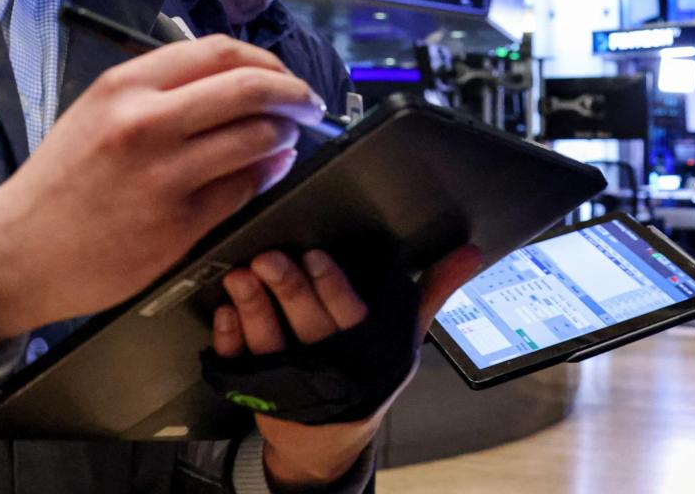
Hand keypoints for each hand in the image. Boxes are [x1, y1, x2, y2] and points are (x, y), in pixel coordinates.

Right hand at [0, 35, 327, 352]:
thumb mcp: (98, 114)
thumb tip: (240, 84)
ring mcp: (163, 175)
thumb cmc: (62, 183)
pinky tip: (266, 172)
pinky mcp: (177, 224)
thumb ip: (165, 93)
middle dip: (294, 94)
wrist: (15, 252)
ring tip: (286, 140)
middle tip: (308, 104)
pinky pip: (244, 188)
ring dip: (285, 136)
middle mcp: (145, 123)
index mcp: (125, 87)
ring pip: (258, 138)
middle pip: (251, 87)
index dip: (267, 61)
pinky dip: (266, 175)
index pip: (221, 52)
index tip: (282, 74)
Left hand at [212, 245, 482, 487]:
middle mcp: (328, 366)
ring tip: (241, 276)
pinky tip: (224, 312)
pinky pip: (236, 363)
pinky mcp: (254, 390)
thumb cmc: (366, 376)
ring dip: (252, 308)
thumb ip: (432, 290)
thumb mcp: (403, 336)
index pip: (349, 315)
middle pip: (306, 325)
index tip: (314, 256)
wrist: (328, 440)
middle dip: (287, 289)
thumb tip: (470, 253)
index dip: (331, 286)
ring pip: (268, 342)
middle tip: (269, 259)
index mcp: (366, 351)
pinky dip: (228, 338)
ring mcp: (287, 381)